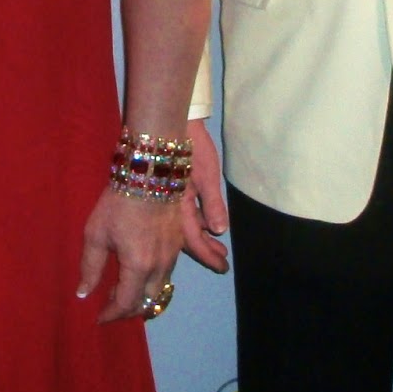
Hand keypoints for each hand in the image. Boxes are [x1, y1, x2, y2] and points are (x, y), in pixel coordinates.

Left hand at [76, 188, 183, 324]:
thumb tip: (83, 294)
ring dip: (142, 296)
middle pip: (147, 302)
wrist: (151, 174)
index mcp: (138, 267)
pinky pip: (168, 273)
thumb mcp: (96, 233)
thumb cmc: (119, 203)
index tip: (99, 318)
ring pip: (160, 289)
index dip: (112, 315)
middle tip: (110, 304)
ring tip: (123, 288)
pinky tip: (141, 271)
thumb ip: (90, 267)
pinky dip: (153, 281)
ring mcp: (173, 256)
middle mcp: (160, 267)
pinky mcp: (181, 244)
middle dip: (128, 309)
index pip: (126, 303)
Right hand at [182, 118, 228, 273]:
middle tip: (222, 263)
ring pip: (183, 227)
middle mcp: (171, 208)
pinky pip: (181, 214)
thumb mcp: (207, 175)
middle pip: (186, 238)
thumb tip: (218, 230)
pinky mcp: (171, 190)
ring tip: (219, 249)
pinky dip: (195, 223)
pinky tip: (205, 225)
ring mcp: (170, 200)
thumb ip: (212, 203)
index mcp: (178, 207)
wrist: (172, 123)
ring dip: (202, 238)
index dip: (208, 256)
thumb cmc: (192, 147)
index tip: (223, 268)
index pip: (193, 240)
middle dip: (205, 251)